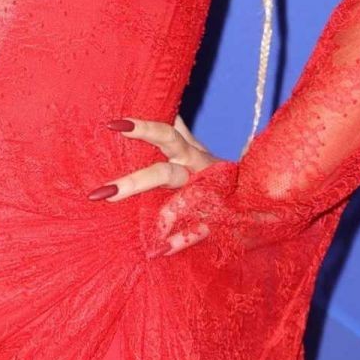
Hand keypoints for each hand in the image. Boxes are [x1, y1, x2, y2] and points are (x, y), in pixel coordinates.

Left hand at [88, 113, 224, 254]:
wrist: (257, 197)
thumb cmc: (217, 172)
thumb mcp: (197, 150)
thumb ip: (179, 131)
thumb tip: (164, 109)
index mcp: (190, 153)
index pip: (166, 134)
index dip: (142, 127)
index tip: (112, 124)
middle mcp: (197, 171)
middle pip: (164, 173)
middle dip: (134, 182)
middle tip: (102, 193)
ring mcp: (207, 196)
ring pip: (181, 201)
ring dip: (159, 216)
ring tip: (133, 226)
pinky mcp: (217, 220)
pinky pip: (198, 231)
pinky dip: (180, 241)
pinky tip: (159, 251)